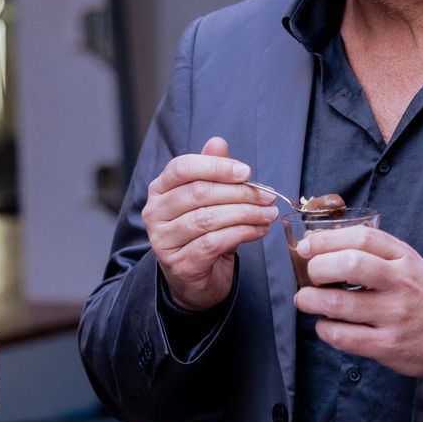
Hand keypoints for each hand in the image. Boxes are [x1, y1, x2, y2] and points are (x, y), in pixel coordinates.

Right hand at [141, 136, 275, 311]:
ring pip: (208, 219)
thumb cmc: (201, 233)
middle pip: (199, 193)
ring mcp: (163, 240)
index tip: (246, 172)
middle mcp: (155, 213)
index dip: (216, 167)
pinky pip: (214, 242)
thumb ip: (212, 170)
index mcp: (159, 190)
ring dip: (246, 214)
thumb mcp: (208, 199)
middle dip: (240, 193)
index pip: (182, 168)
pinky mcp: (179, 263)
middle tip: (267, 196)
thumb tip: (217, 142)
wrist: (194, 280)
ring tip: (267, 214)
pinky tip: (258, 231)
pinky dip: (242, 234)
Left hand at [293, 226, 422, 378]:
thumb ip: (375, 253)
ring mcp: (393, 315)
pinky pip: (343, 336)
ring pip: (337, 302)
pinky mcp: (386, 344)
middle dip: (317, 268)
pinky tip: (326, 325)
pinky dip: (324, 329)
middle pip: (349, 264)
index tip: (308, 246)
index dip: (327, 239)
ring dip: (310, 300)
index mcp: (404, 259)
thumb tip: (325, 246)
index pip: (362, 238)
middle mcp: (399, 283)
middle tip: (310, 275)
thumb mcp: (409, 263)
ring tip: (306, 300)